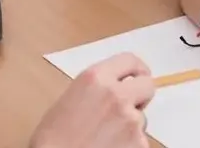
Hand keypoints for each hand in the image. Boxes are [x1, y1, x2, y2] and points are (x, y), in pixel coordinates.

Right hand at [29, 52, 155, 147]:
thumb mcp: (70, 98)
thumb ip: (97, 88)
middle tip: (129, 106)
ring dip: (130, 125)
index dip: (137, 70)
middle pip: (147, 85)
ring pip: (142, 117)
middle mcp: (116, 95)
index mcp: (96, 78)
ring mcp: (130, 120)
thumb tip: (116, 88)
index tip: (137, 76)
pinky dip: (129, 145)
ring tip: (106, 137)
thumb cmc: (52, 139)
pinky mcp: (139, 143)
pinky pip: (140, 140)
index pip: (130, 61)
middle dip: (140, 96)